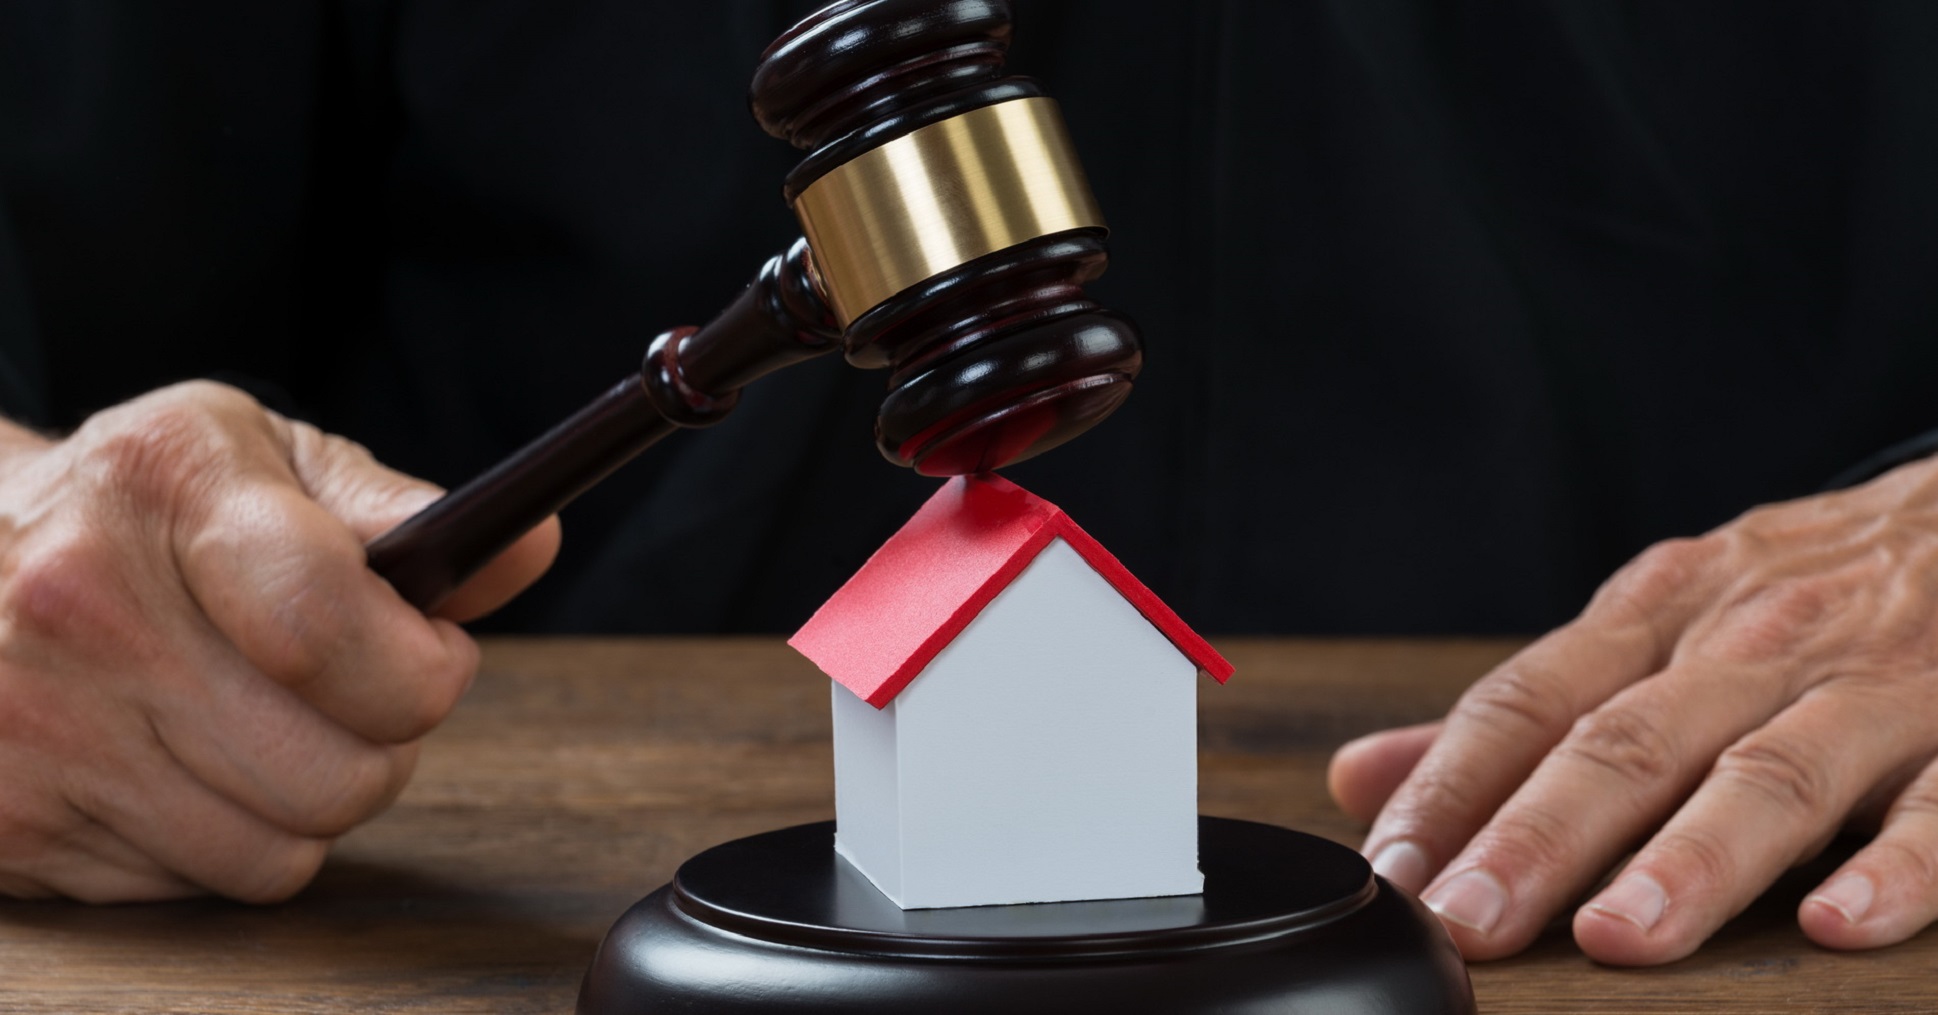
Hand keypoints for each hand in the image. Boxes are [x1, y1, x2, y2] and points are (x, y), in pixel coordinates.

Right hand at [0, 382, 557, 902]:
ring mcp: (40, 728)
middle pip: (335, 770)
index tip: (436, 654)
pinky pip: (204, 884)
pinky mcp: (14, 824)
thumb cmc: (140, 505)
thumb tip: (527, 547)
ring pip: (282, 849)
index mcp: (167, 490)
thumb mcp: (260, 457)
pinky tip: (191, 763)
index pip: (324, 625)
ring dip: (313, 802)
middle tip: (362, 696)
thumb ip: (396, 509)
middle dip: (387, 743)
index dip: (419, 666)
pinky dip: (228, 839)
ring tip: (273, 725)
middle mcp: (85, 609)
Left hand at [1329, 453, 1937, 963]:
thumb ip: (1522, 714)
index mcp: (1656, 617)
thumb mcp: (1658, 623)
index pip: (1527, 702)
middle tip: (1469, 920)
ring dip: (1688, 859)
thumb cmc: (1806, 595)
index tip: (1390, 872)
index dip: (1452, 786)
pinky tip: (1836, 924)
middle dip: (1537, 836)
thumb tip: (1361, 779)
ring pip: (1767, 775)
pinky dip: (1894, 866)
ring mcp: (1864, 688)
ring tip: (1618, 935)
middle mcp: (1746, 645)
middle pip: (1626, 743)